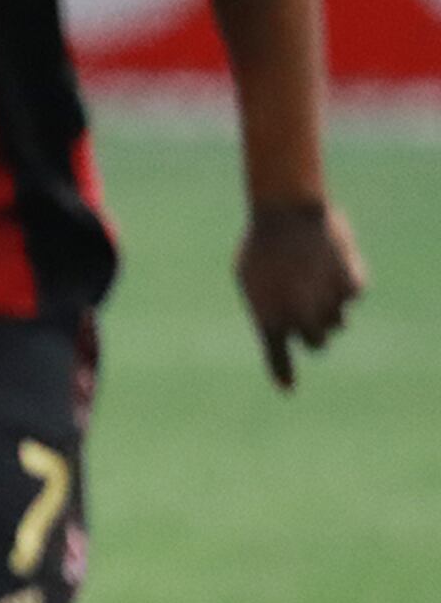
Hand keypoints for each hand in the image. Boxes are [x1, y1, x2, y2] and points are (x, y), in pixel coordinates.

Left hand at [235, 199, 363, 390]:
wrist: (285, 214)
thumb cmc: (260, 244)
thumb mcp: (249, 277)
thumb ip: (267, 305)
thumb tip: (280, 323)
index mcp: (271, 318)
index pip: (278, 356)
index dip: (283, 372)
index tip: (288, 387)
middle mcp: (302, 318)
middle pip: (317, 344)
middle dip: (313, 332)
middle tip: (307, 313)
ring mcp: (329, 303)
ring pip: (337, 322)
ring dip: (328, 308)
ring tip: (312, 279)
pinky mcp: (351, 285)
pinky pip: (352, 294)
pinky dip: (344, 282)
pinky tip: (331, 262)